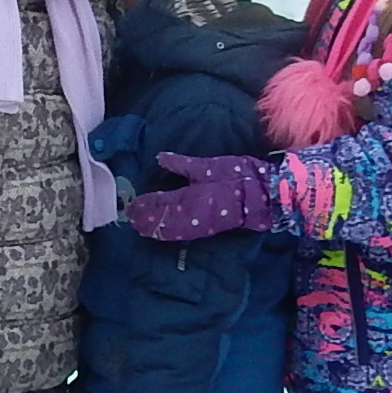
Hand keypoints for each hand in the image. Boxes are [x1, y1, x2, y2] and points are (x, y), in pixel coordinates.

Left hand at [124, 151, 274, 239]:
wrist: (261, 194)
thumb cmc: (236, 176)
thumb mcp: (206, 166)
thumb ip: (181, 164)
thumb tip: (159, 158)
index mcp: (188, 196)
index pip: (159, 203)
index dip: (144, 205)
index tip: (131, 205)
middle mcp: (189, 214)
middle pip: (161, 219)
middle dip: (144, 219)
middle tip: (130, 217)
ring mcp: (197, 225)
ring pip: (169, 230)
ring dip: (153, 228)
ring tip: (139, 227)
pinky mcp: (205, 229)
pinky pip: (181, 234)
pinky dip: (167, 233)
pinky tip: (160, 233)